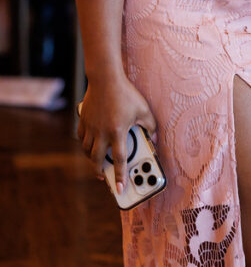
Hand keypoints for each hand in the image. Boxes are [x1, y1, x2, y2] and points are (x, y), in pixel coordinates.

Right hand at [77, 74, 156, 194]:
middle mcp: (102, 132)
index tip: (120, 189)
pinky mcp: (83, 120)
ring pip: (86, 150)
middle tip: (104, 177)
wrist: (105, 78)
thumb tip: (154, 138)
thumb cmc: (126, 93)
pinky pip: (81, 137)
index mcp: (117, 132)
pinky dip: (84, 144)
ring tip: (97, 162)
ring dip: (91, 159)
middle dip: (100, 172)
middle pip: (97, 160)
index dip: (120, 176)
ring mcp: (90, 127)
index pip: (119, 160)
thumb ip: (150, 126)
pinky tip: (89, 144)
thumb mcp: (143, 109)